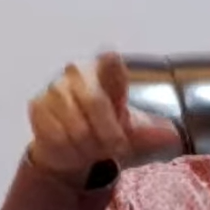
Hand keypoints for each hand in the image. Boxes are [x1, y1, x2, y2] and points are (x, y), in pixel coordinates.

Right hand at [27, 51, 180, 175]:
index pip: (109, 62)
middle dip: (108, 133)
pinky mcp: (37, 106)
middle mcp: (78, 72)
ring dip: (89, 146)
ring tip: (94, 149)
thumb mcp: (134, 134)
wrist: (74, 147)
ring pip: (75, 125)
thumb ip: (151, 133)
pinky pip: (55, 135)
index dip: (109, 64)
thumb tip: (172, 136)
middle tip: (116, 148)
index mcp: (106, 71)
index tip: (110, 60)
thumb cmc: (108, 130)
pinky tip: (73, 149)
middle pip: (94, 101)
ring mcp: (55, 88)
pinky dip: (69, 150)